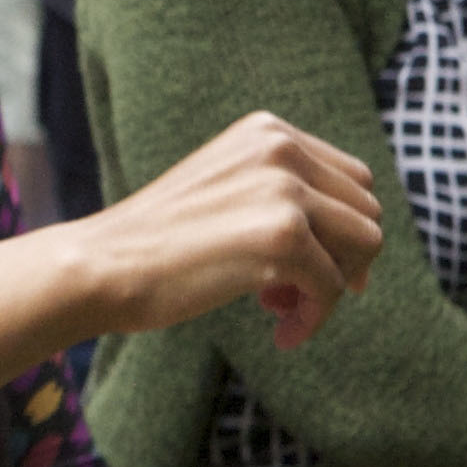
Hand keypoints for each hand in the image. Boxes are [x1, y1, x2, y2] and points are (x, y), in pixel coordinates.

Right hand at [50, 112, 381, 349]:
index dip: (340, 232)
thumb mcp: (225, 189)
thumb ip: (281, 193)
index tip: (308, 270)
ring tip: (285, 314)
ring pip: (364, 245)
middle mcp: (281, 148)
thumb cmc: (156, 243)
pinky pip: (333, 288)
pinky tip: (282, 336)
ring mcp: (284, 190)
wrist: (100, 267)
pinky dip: (314, 319)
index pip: (350, 178)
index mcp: (267, 131)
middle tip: (292, 297)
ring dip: (333, 290)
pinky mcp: (283, 237)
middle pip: (366, 210)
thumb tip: (358, 246)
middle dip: (342, 261)